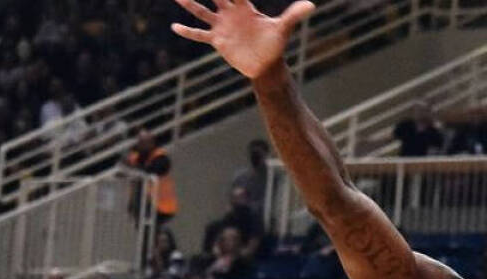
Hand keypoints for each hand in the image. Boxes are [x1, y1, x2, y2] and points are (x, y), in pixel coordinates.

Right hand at [171, 0, 316, 78]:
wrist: (267, 64)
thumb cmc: (275, 44)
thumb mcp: (283, 28)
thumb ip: (294, 15)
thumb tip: (311, 5)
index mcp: (244, 7)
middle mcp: (230, 13)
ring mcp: (222, 26)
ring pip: (201, 11)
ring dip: (189, 3)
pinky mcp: (218, 40)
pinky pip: (200, 35)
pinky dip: (188, 31)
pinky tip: (175, 27)